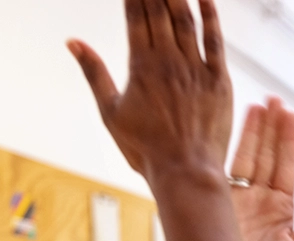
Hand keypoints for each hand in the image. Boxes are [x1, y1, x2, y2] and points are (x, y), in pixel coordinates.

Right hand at [68, 0, 231, 184]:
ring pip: (186, 20)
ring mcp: (196, 69)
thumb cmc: (146, 149)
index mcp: (141, 67)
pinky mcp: (219, 81)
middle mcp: (169, 62)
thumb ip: (94, 72)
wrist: (186, 172)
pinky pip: (215, 41)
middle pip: (160, 12)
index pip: (136, 17)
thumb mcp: (111, 112)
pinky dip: (210, 16)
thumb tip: (74, 42)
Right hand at [228, 97, 293, 240]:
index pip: (285, 166)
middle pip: (265, 154)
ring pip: (246, 156)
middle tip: (274, 100)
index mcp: (279, 208)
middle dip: (270, 127)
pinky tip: (232, 126)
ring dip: (252, 131)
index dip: (287, 141)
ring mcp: (236, 199)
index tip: (290, 115)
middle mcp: (257, 199)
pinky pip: (224, 170)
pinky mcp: (217, 203)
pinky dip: (229, 147)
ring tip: (258, 105)